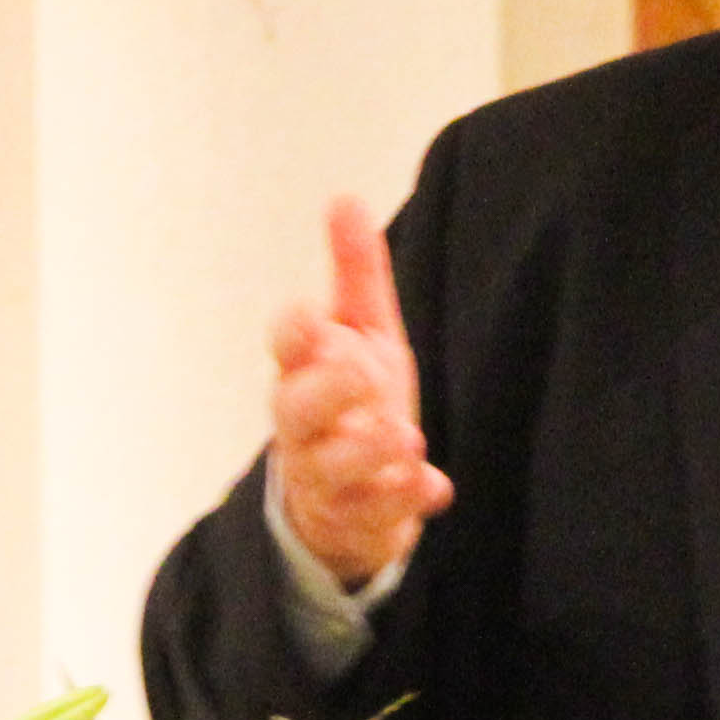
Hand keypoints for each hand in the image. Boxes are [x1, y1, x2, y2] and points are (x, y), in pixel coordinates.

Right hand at [268, 197, 450, 588]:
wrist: (353, 497)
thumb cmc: (352, 401)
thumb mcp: (361, 333)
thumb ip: (354, 273)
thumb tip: (344, 198)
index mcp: (304, 371)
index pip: (286, 348)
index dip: (293, 333)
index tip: (310, 315)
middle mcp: (305, 426)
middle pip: (294, 410)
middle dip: (325, 392)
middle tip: (363, 376)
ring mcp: (327, 478)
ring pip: (331, 470)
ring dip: (367, 453)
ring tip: (405, 436)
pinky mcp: (357, 521)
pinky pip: (373, 517)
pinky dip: (403, 502)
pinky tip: (433, 487)